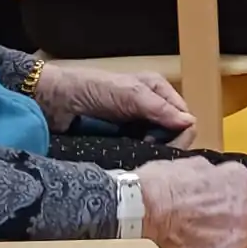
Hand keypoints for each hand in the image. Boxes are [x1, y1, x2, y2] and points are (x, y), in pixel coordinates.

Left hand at [35, 66, 197, 147]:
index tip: (161, 144)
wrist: (55, 100)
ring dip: (154, 152)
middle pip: (174, 131)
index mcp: (158, 90)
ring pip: (160, 143)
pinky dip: (142, 155)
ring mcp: (137, 123)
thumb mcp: (129, 94)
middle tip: (147, 150)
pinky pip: (142, 150)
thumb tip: (190, 123)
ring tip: (139, 155)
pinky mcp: (124, 138)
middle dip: (167, 143)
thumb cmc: (92, 89)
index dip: (179, 132)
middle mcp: (151, 106)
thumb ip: (159, 108)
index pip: (184, 116)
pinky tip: (133, 158)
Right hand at [136, 158, 246, 247]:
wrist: (140, 213)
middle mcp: (246, 216)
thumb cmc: (161, 186)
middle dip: (233, 226)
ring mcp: (233, 246)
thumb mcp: (194, 165)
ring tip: (200, 246)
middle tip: (209, 227)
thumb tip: (214, 182)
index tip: (217, 205)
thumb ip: (214, 177)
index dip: (230, 201)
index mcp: (242, 185)